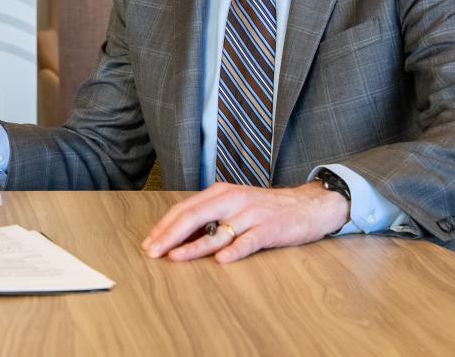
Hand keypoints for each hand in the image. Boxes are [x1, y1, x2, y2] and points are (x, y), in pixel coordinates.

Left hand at [140, 181, 348, 263]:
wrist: (306, 205)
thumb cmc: (264, 209)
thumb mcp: (233, 205)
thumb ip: (209, 217)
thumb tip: (177, 237)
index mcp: (220, 193)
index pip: (184, 209)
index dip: (164, 226)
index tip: (149, 242)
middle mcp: (232, 200)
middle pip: (194, 217)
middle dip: (170, 235)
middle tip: (153, 252)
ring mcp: (251, 214)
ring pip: (217, 232)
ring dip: (194, 246)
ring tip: (175, 257)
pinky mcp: (269, 229)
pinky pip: (248, 241)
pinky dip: (234, 250)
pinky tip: (221, 260)